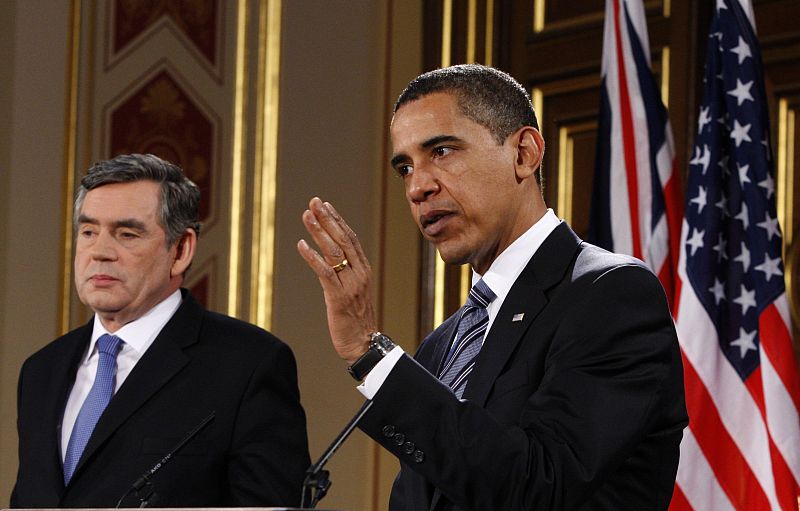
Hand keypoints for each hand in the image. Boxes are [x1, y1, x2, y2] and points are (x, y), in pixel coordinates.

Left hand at [297, 197, 377, 364]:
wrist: (364, 344)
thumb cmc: (356, 320)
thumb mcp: (353, 292)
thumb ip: (345, 274)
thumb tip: (329, 259)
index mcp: (364, 270)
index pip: (350, 239)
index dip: (337, 220)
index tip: (326, 205)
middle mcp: (359, 274)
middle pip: (342, 240)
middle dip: (328, 219)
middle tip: (314, 202)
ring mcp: (350, 285)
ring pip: (333, 252)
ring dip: (318, 232)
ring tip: (307, 215)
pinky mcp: (338, 297)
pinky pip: (324, 273)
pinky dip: (312, 257)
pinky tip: (301, 244)